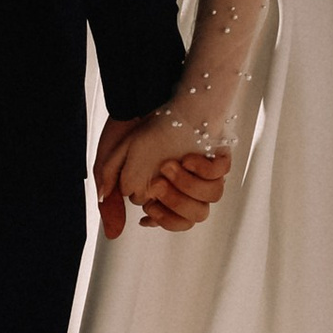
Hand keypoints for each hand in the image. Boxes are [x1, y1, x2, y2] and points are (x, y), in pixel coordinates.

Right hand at [94, 110, 230, 238]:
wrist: (145, 97)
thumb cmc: (130, 132)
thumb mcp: (111, 165)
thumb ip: (110, 201)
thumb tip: (114, 234)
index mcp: (167, 192)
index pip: (176, 222)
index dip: (165, 219)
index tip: (151, 207)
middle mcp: (189, 185)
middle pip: (195, 215)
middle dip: (175, 201)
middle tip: (158, 182)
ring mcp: (204, 170)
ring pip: (211, 196)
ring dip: (189, 185)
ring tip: (170, 165)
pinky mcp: (216, 153)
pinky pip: (221, 171)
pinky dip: (205, 168)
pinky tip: (188, 157)